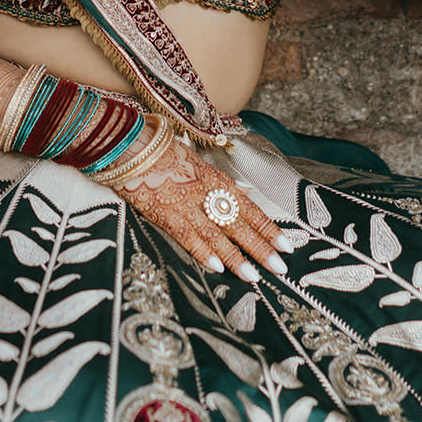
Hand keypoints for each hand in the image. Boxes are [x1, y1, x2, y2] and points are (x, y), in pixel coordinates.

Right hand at [113, 136, 290, 281]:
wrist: (133, 145)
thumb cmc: (166, 153)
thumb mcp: (199, 162)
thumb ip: (223, 181)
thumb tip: (246, 191)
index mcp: (216, 181)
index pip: (249, 208)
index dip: (268, 228)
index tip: (287, 245)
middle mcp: (207, 193)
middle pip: (239, 224)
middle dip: (261, 247)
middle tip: (280, 268)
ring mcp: (187, 204)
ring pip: (217, 234)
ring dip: (236, 257)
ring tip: (253, 276)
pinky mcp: (165, 213)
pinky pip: (187, 235)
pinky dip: (202, 251)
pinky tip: (216, 267)